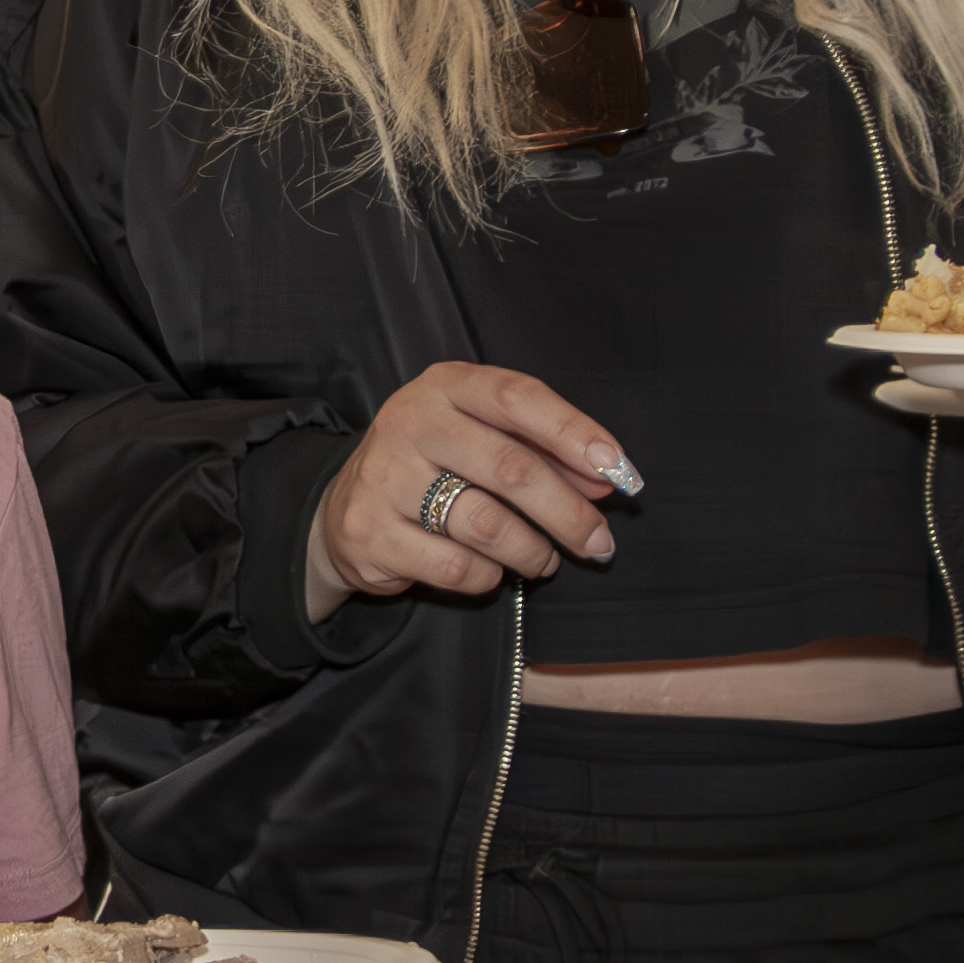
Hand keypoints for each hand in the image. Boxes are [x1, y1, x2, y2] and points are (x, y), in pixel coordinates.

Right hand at [318, 363, 627, 600]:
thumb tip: (605, 481)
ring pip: (486, 524)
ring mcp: (383, 477)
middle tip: (598, 543)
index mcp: (444, 386)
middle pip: (509, 468)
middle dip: (567, 512)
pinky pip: (454, 566)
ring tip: (544, 561)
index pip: (517, 398)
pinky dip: (487, 576)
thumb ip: (544, 452)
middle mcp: (408, 422)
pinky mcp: (370, 532)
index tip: (617, 469)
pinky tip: (491, 571)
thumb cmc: (434, 464)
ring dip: (531, 551)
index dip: (572, 432)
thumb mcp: (483, 438)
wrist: (346, 506)